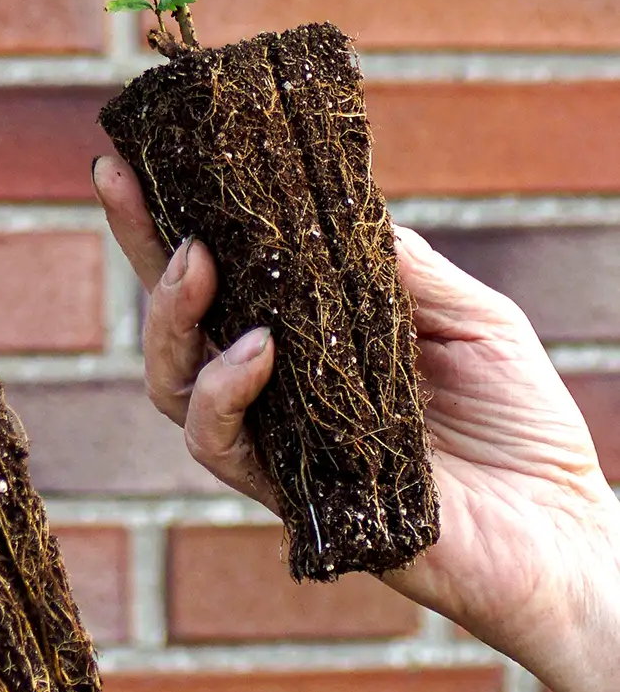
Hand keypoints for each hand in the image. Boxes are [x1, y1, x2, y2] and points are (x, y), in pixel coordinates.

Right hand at [94, 154, 619, 691]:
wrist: (566, 532)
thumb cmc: (525, 426)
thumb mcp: (474, 318)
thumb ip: (403, 266)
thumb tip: (333, 209)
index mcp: (310, 338)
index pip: (223, 274)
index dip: (164, 223)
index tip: (124, 159)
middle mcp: (279, 390)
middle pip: (173, 322)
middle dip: (140, 251)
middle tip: (136, 192)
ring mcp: (279, 445)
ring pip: (174, 385)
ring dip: (172, 317)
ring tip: (200, 265)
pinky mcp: (293, 499)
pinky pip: (225, 446)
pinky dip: (228, 391)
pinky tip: (261, 350)